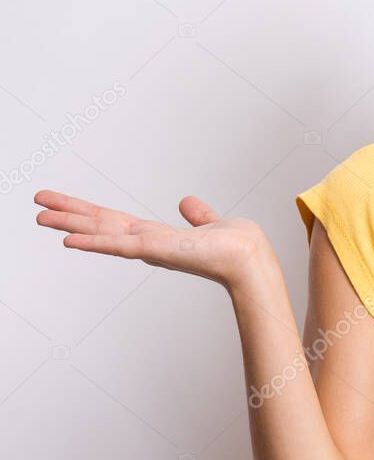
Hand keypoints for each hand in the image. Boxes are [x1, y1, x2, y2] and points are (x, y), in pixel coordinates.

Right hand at [34, 190, 271, 289]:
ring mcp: (150, 248)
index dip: (88, 214)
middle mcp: (148, 244)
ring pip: (102, 235)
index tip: (62, 206)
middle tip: (37, 207)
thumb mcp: (210, 222)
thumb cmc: (236, 246)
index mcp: (157, 236)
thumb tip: (186, 202)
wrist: (250, 258)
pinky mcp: (157, 251)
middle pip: (100, 227)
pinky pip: (120, 246)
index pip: (114, 223)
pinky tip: (70, 241)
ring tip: (40, 217)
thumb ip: (197, 215)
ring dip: (71, 226)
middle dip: (69, 217)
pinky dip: (95, 244)